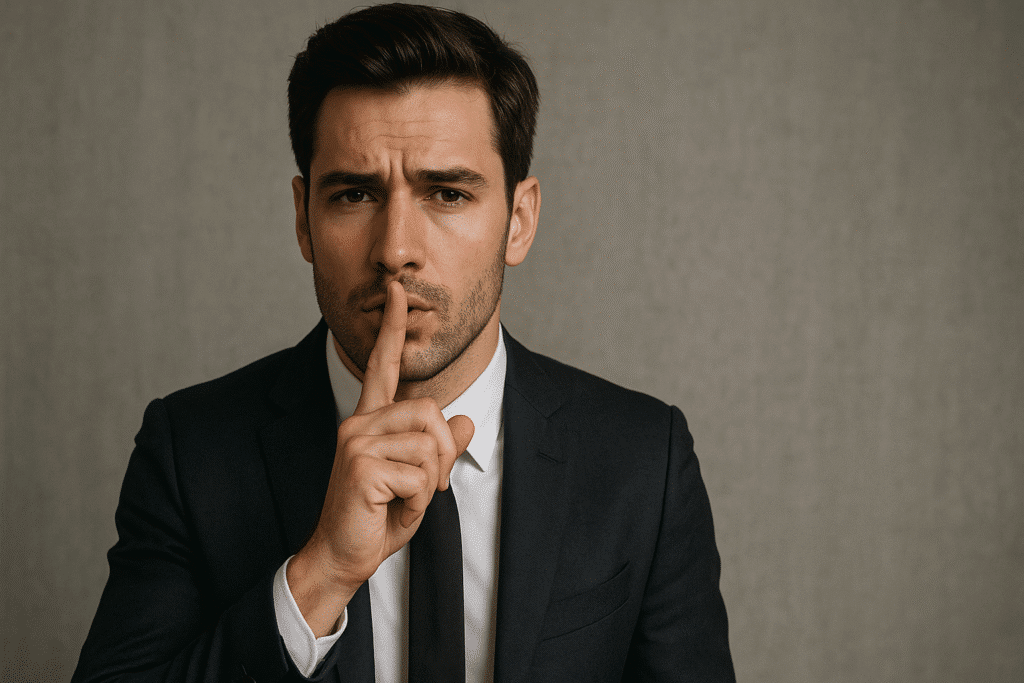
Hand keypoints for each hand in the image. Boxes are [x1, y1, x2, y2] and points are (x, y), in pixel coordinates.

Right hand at [287, 281, 474, 635]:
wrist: (341, 556)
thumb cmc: (376, 518)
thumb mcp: (418, 481)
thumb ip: (439, 450)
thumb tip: (464, 422)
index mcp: (369, 422)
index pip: (381, 366)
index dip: (392, 328)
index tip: (397, 290)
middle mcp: (359, 424)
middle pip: (430, 411)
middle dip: (442, 454)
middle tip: (425, 487)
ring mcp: (356, 442)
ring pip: (429, 444)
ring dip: (430, 482)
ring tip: (403, 500)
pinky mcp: (361, 466)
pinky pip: (419, 476)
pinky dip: (418, 502)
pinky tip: (392, 510)